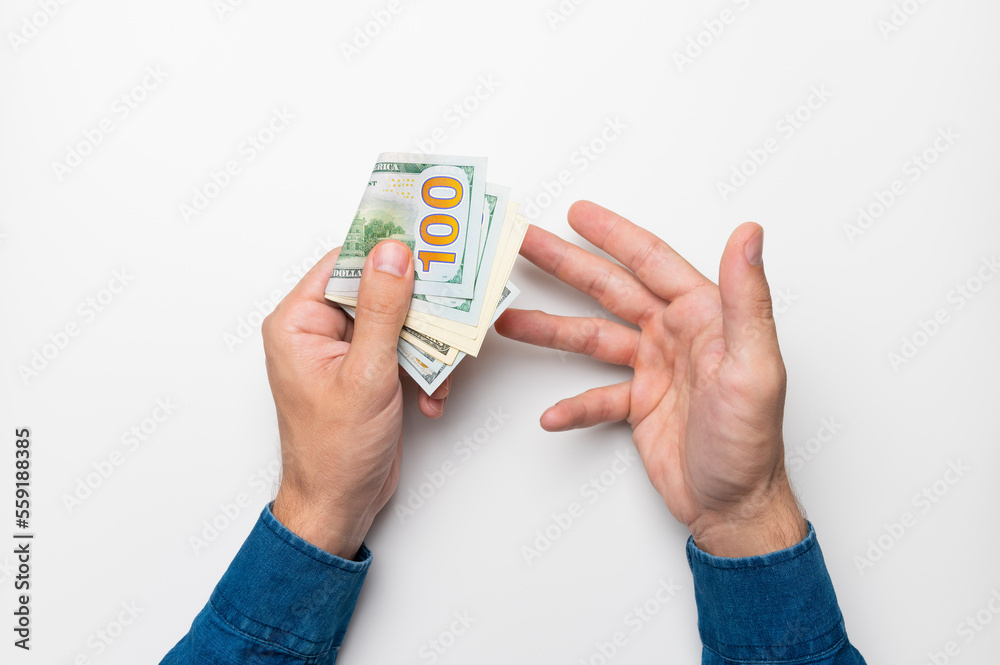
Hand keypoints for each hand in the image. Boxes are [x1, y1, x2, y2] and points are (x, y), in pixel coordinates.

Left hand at [263, 241, 450, 558]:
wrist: (338, 508)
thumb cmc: (333, 452)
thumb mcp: (366, 375)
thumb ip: (383, 311)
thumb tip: (394, 254)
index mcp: (298, 323)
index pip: (344, 262)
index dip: (385, 249)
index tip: (426, 237)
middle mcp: (318, 333)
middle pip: (378, 290)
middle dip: (418, 307)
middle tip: (453, 302)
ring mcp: (346, 354)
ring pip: (400, 323)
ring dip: (427, 346)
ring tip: (442, 369)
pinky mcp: (370, 374)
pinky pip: (405, 352)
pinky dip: (425, 373)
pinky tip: (431, 398)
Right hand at [495, 201, 806, 556]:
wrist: (735, 507)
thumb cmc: (752, 442)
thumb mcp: (754, 366)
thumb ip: (747, 299)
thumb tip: (749, 235)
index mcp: (704, 316)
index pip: (652, 262)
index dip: (613, 235)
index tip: (578, 214)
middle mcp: (676, 335)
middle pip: (611, 290)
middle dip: (566, 265)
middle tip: (525, 243)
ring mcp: (655, 369)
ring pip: (593, 338)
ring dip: (551, 330)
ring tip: (509, 320)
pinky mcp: (640, 404)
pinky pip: (596, 396)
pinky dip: (572, 403)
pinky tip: (550, 413)